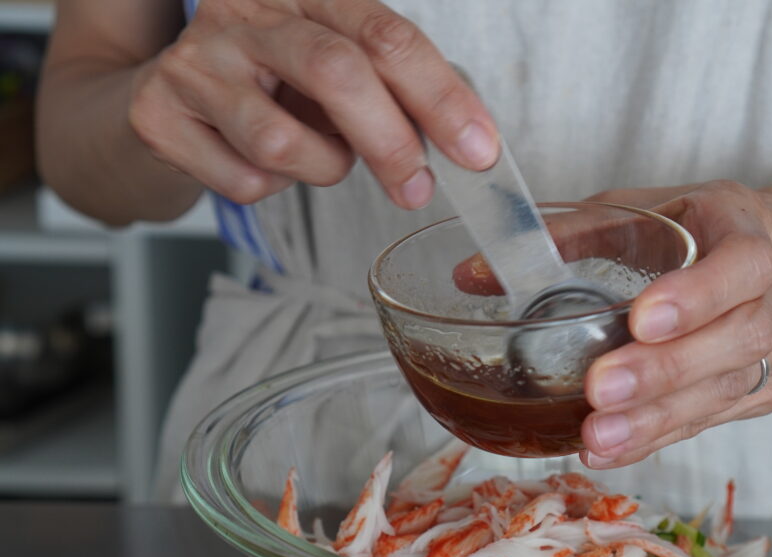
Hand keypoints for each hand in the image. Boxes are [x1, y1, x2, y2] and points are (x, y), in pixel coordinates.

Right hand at [128, 0, 498, 207]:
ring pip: (284, 142)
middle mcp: (247, 14)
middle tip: (416, 187)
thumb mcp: (336, 67)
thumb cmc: (274, 81)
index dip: (440, 96)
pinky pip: (244, 180)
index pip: (385, 36)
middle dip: (391, 142)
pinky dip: (270, 189)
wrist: (169, 91)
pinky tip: (257, 160)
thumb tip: (465, 143)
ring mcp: (196, 61)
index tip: (478, 149)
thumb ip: (394, 91)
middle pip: (337, 73)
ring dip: (322, 170)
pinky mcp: (158, 114)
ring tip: (315, 156)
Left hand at [578, 181, 771, 468]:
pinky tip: (612, 450)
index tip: (642, 318)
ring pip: (726, 390)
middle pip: (738, 339)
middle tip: (601, 389)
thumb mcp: (649, 208)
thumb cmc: (706, 229)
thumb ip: (573, 234)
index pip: (742, 265)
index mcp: (750, 233)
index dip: (697, 295)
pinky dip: (659, 438)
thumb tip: (476, 273)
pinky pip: (712, 420)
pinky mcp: (767, 391)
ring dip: (657, 419)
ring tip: (597, 436)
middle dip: (665, 370)